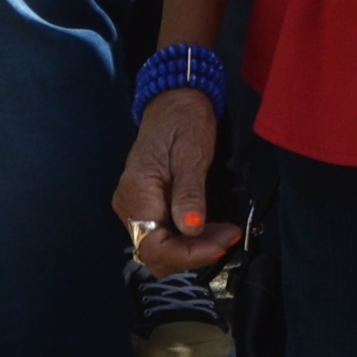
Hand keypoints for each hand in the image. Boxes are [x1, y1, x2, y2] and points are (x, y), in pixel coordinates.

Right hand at [117, 88, 237, 270]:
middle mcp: (129, 206)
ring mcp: (135, 208)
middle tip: (228, 237)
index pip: (154, 246)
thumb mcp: (192, 153)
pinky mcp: (146, 207)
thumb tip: (190, 227)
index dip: (187, 254)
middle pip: (156, 253)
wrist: (174, 102)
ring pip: (160, 248)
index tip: (221, 245)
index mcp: (137, 193)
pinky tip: (211, 228)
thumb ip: (189, 192)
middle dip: (193, 254)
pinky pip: (163, 234)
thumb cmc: (184, 121)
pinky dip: (188, 239)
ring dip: (193, 249)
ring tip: (224, 233)